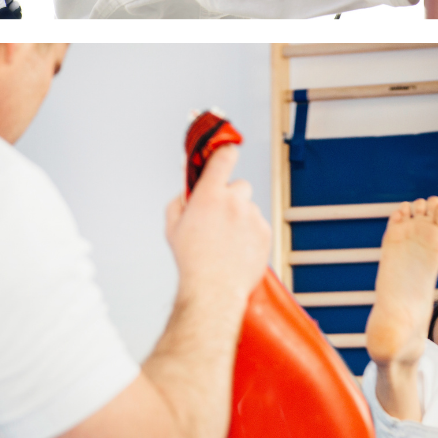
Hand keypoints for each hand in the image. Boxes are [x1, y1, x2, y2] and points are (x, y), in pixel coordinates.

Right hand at [164, 145, 270, 305]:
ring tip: (227, 241)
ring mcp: (253, 216)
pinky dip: (250, 233)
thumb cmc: (192, 261)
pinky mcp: (266, 231)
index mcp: (209, 195)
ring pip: (248, 208)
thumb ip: (179, 202)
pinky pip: (258, 225)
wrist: (214, 288)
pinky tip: (237, 249)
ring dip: (240, 218)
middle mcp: (234, 201)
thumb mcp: (172, 227)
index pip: (224, 158)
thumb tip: (187, 193)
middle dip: (230, 197)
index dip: (226, 152)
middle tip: (219, 217)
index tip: (227, 150)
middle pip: (238, 186)